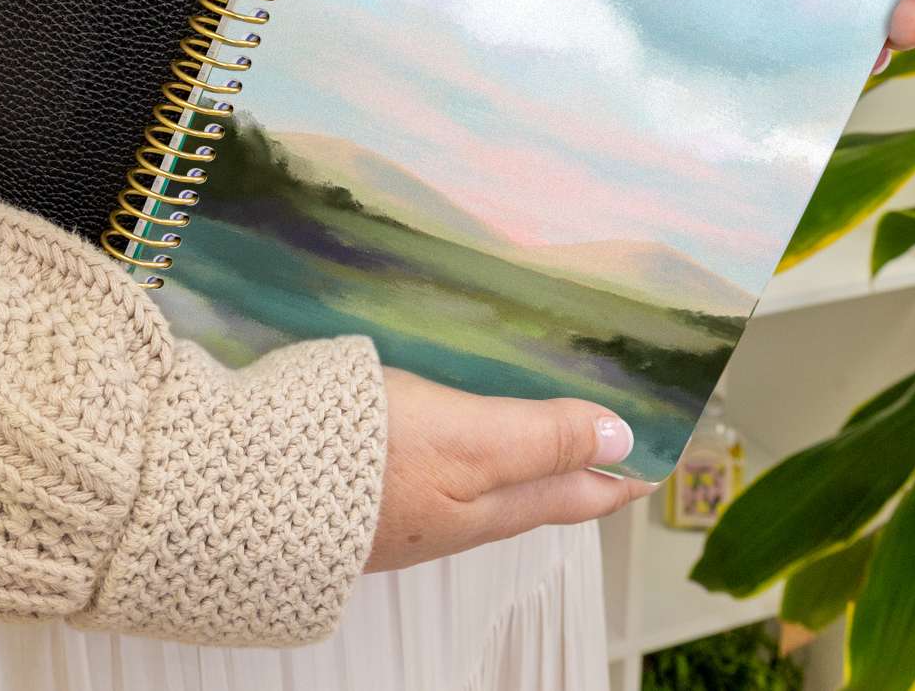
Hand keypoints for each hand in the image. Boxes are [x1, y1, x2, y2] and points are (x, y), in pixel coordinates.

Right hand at [366, 368, 653, 570]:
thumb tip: (624, 439)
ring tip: (552, 403)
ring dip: (529, 441)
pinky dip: (473, 431)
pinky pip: (445, 457)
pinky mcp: (371, 479)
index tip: (664, 444)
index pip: (579, 491)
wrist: (250, 485)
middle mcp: (459, 511)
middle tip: (617, 415)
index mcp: (492, 505)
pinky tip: (461, 404)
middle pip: (538, 484)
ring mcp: (414, 500)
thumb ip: (542, 438)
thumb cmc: (366, 460)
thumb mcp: (469, 443)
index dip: (624, 469)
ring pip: (491, 472)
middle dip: (581, 453)